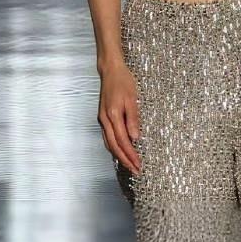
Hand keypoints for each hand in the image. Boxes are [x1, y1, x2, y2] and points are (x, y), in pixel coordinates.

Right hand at [98, 60, 142, 176]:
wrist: (110, 70)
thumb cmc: (123, 82)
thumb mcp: (132, 98)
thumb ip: (133, 119)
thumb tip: (135, 138)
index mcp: (113, 116)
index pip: (122, 142)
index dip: (130, 155)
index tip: (138, 165)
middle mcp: (105, 120)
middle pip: (114, 146)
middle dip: (125, 160)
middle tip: (136, 171)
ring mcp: (102, 119)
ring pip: (109, 143)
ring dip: (119, 156)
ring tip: (129, 165)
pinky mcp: (103, 117)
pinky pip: (107, 137)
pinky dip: (114, 147)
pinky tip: (120, 151)